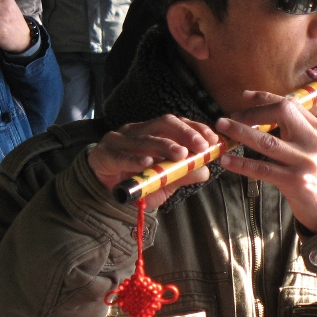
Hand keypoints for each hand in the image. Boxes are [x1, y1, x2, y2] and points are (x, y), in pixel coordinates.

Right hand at [88, 115, 220, 210]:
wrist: (103, 193)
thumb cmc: (138, 181)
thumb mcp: (165, 181)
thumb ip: (183, 174)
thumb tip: (205, 170)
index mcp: (154, 132)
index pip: (178, 123)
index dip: (196, 128)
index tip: (213, 140)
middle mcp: (138, 131)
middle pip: (163, 123)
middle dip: (185, 133)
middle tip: (200, 146)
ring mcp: (119, 140)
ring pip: (144, 138)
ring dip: (164, 145)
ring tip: (180, 154)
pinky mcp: (104, 154)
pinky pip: (121, 156)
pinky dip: (135, 159)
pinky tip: (148, 163)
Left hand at [215, 91, 316, 232]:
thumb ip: (301, 129)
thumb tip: (269, 111)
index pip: (291, 104)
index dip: (265, 98)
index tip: (245, 96)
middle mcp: (314, 142)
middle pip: (282, 113)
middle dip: (253, 112)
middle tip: (231, 116)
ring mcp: (305, 162)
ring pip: (267, 141)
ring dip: (241, 132)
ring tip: (222, 126)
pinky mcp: (295, 182)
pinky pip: (262, 169)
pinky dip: (242, 164)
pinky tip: (226, 160)